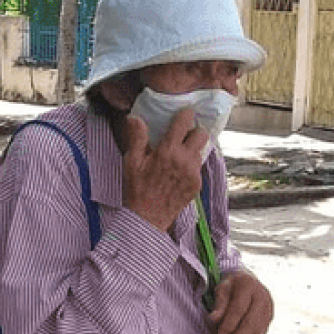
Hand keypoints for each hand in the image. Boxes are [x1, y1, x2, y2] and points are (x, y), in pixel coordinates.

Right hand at [121, 108, 207, 232]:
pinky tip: (178, 173)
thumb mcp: (132, 162)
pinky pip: (198, 168)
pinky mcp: (196, 185)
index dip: (186, 115)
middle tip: (183, 137)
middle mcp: (184, 160)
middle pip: (202, 134)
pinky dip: (191, 167)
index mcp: (168, 151)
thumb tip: (135, 117)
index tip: (184, 114)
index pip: (185, 122)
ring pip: (201, 152)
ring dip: (192, 150)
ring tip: (179, 156)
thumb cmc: (136, 190)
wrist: (146, 219)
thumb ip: (137, 138)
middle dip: (194, 132)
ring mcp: (193, 174)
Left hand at [207, 271, 273, 333]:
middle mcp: (262, 297)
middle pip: (250, 323)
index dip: (229, 324)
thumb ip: (219, 304)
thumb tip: (214, 319)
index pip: (239, 308)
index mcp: (248, 285)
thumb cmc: (231, 286)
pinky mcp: (270, 318)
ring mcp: (268, 309)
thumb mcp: (222, 289)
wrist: (248, 281)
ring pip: (257, 332)